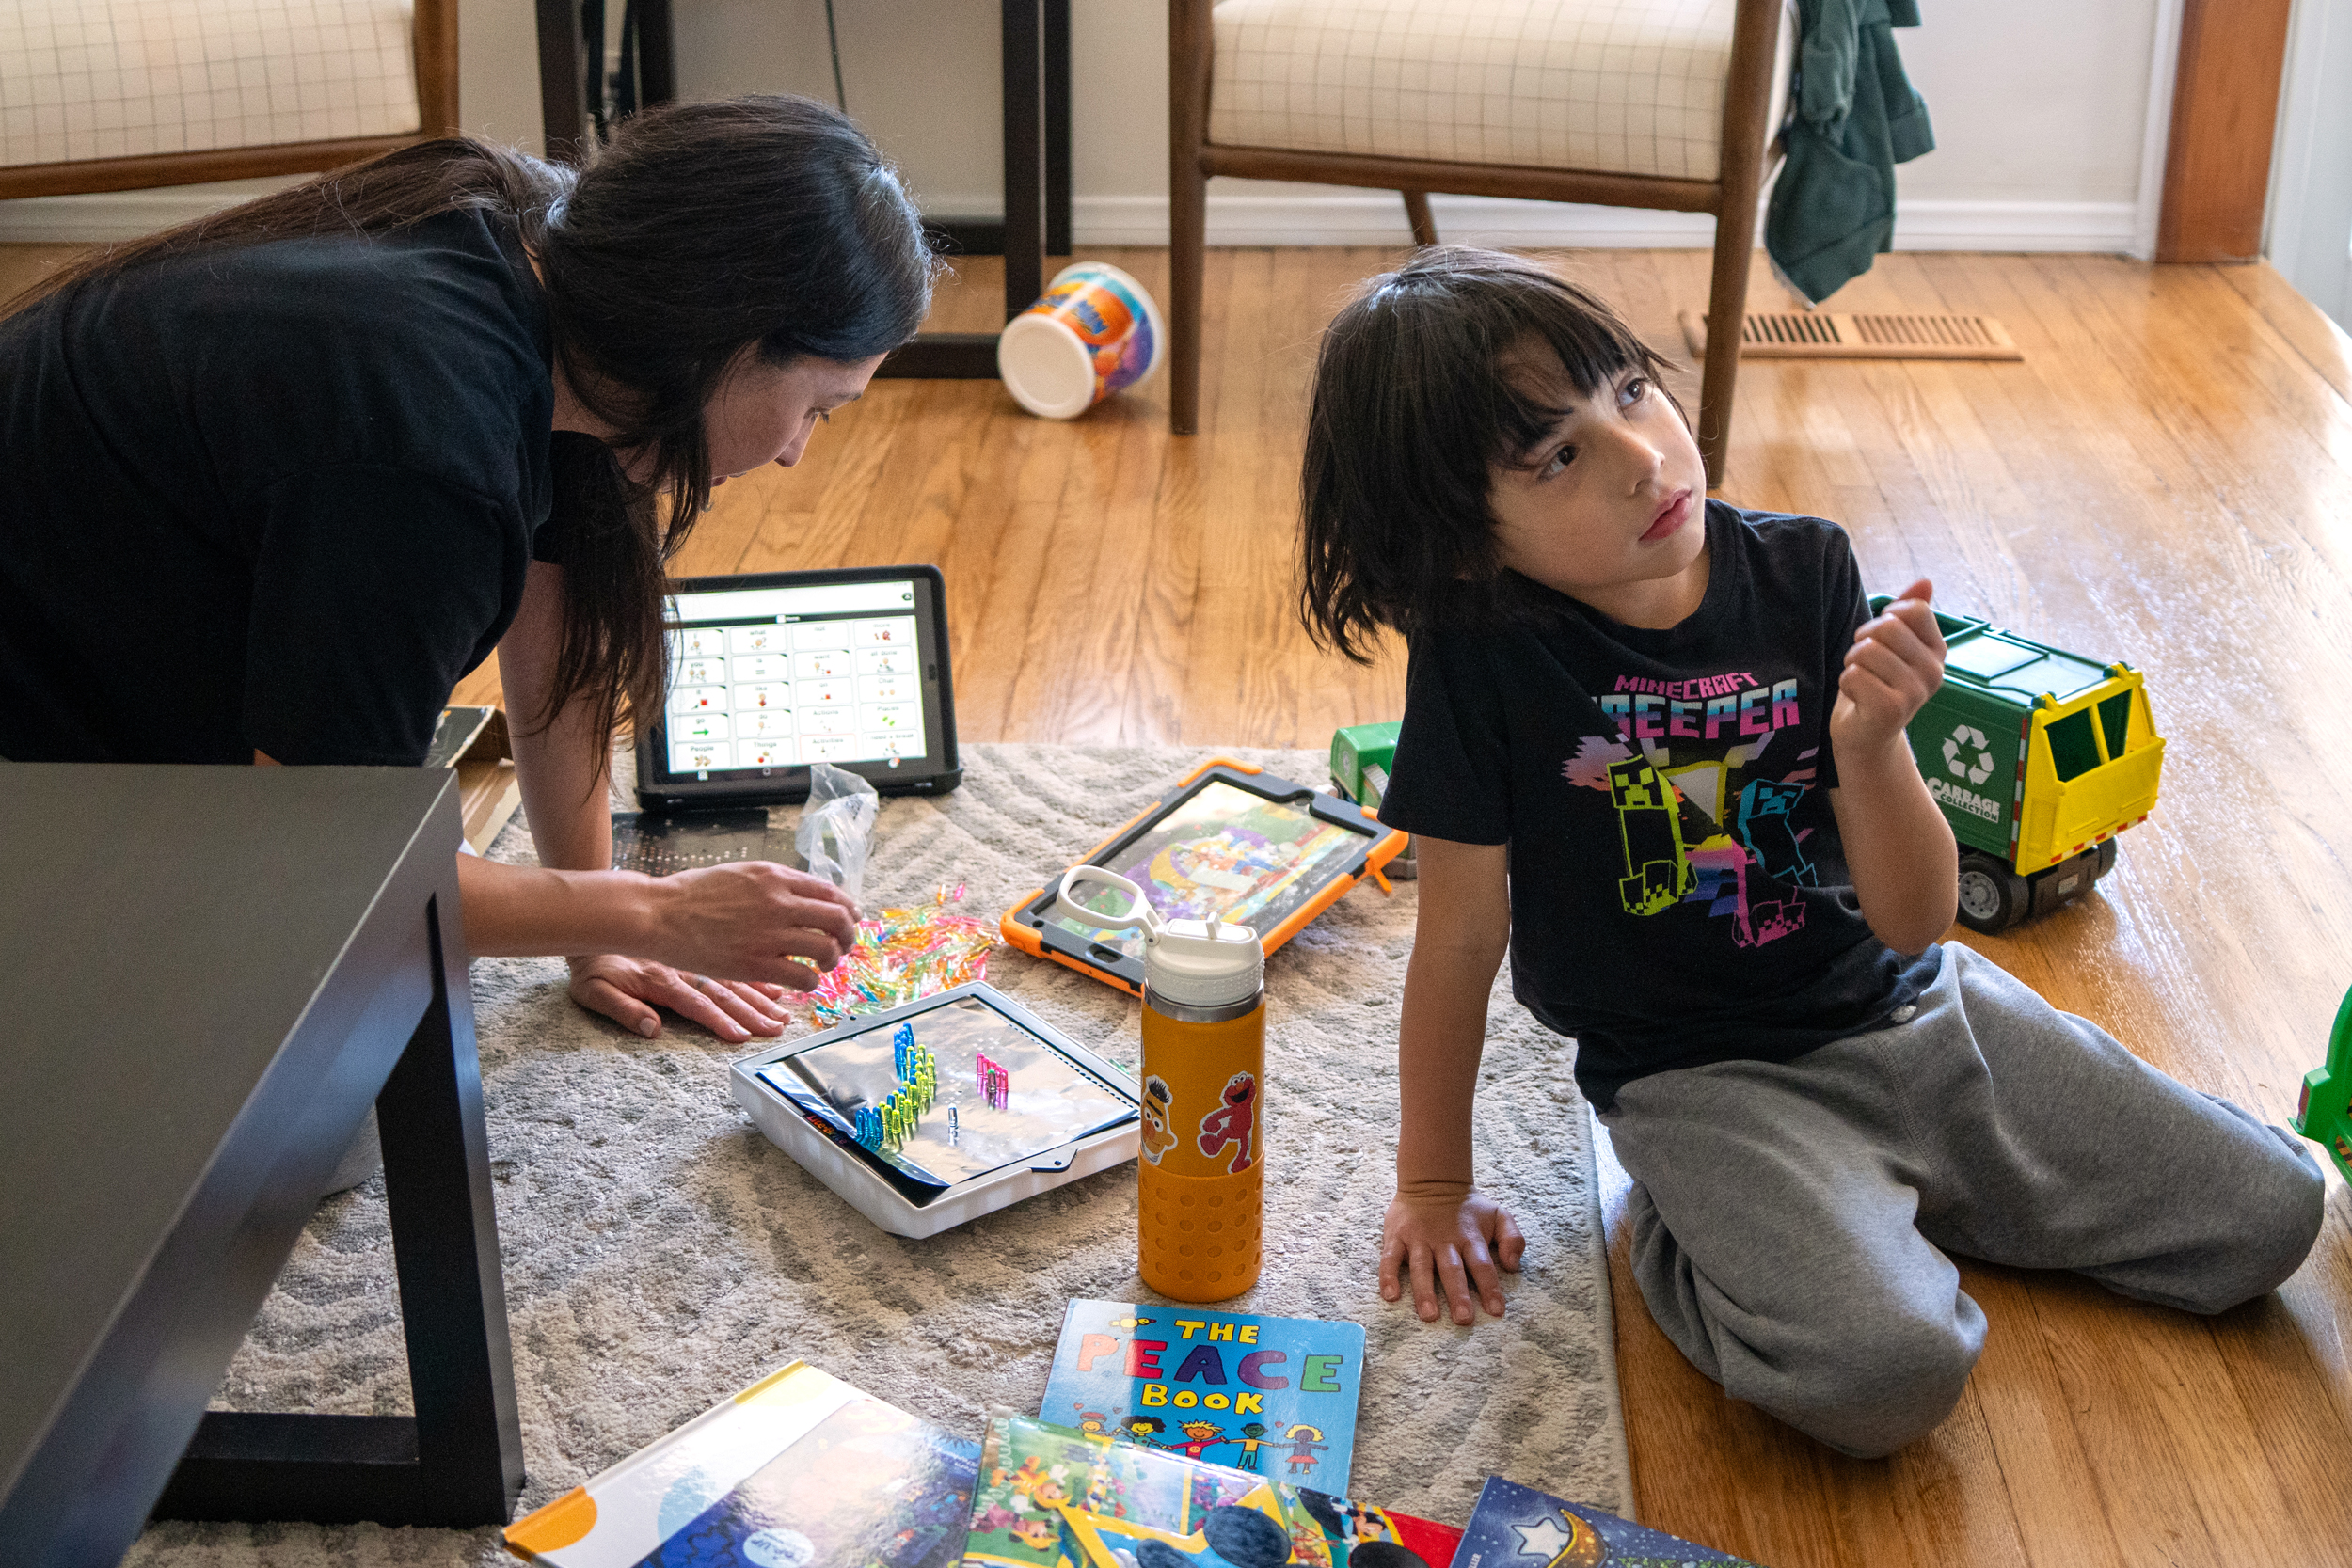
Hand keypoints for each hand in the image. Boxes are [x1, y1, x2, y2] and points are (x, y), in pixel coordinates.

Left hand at [568, 953, 793, 1041]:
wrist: (599, 918)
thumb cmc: (592, 964)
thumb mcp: (595, 990)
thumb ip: (623, 1009)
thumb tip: (651, 1029)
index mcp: (660, 980)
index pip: (695, 1004)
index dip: (718, 1022)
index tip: (742, 1037)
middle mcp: (683, 968)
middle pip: (724, 992)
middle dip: (753, 1012)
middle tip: (777, 1029)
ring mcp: (694, 955)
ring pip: (734, 975)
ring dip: (761, 995)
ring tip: (783, 1012)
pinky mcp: (698, 947)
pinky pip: (733, 956)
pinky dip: (756, 969)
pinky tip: (776, 981)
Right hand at [637, 860, 860, 989]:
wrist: (659, 913)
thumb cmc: (693, 894)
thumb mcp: (740, 873)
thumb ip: (774, 883)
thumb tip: (805, 895)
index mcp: (775, 877)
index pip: (831, 892)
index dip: (847, 909)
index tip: (850, 920)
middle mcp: (778, 902)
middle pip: (838, 919)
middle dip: (847, 935)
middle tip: (841, 946)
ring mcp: (769, 934)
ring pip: (826, 949)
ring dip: (831, 960)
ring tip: (822, 966)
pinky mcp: (756, 964)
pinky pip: (803, 976)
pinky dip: (811, 981)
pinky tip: (803, 981)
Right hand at [1378, 1181, 1524, 1324]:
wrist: (1432, 1179)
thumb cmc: (1467, 1207)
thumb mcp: (1498, 1214)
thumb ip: (1512, 1237)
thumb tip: (1512, 1265)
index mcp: (1470, 1238)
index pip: (1482, 1265)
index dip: (1489, 1287)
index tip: (1496, 1311)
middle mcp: (1444, 1241)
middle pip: (1452, 1269)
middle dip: (1458, 1294)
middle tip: (1463, 1319)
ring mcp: (1418, 1239)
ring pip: (1422, 1267)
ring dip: (1425, 1291)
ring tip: (1429, 1315)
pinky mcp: (1396, 1237)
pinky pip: (1390, 1258)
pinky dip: (1388, 1276)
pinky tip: (1390, 1295)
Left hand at [1833, 577, 1946, 760]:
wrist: (1867, 736)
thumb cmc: (1877, 684)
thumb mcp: (1893, 646)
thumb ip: (1908, 612)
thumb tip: (1926, 580)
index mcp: (1937, 651)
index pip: (1914, 610)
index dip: (1885, 618)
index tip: (1882, 640)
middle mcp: (1934, 671)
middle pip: (1886, 627)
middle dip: (1863, 642)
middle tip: (1867, 666)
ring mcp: (1915, 692)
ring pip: (1865, 651)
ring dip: (1852, 665)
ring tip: (1862, 683)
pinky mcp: (1891, 709)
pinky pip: (1852, 675)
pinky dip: (1846, 684)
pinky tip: (1859, 700)